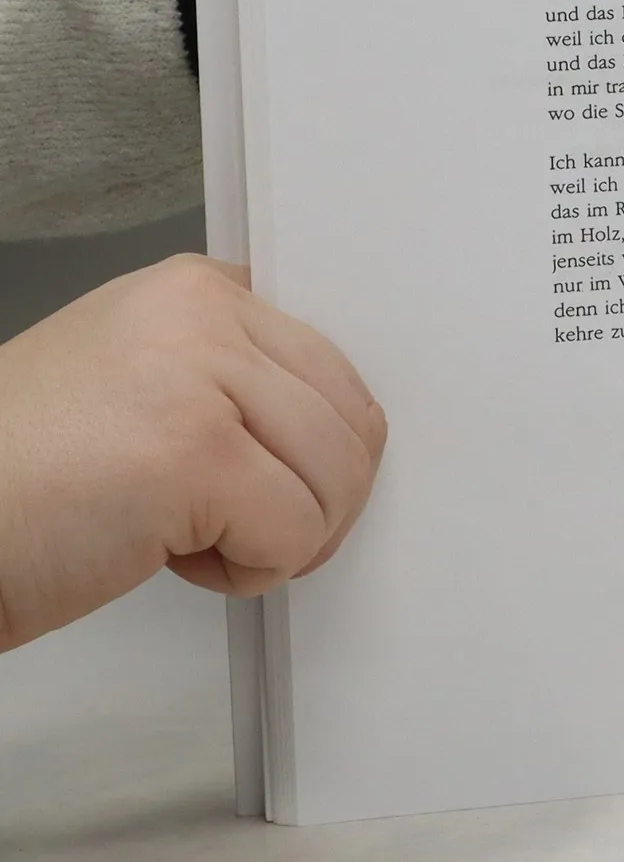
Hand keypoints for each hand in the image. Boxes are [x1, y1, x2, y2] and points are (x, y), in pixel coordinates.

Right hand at [0, 256, 385, 650]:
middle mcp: (203, 314)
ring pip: (338, 478)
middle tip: (242, 525)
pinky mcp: (196, 453)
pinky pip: (297, 532)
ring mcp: (200, 376)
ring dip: (280, 537)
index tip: (273, 474)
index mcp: (195, 289)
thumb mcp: (137, 383)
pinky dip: (249, 573)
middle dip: (317, 497)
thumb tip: (337, 421)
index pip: (334, 363)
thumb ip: (232, 377)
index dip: (319, 442)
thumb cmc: (22, 479)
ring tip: (189, 535)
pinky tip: (171, 558)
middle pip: (353, 420)